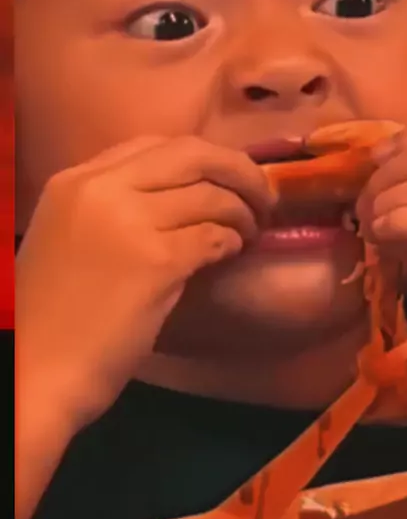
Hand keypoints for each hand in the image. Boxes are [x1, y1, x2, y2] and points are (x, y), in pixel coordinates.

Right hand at [16, 135, 271, 432]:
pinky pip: (213, 236)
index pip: (154, 144)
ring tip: (250, 233)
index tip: (226, 176)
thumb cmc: (50, 314)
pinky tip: (233, 254)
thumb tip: (181, 196)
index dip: (203, 157)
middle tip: (262, 195)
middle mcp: (102, 189)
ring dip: (243, 212)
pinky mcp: (156, 262)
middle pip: (192, 155)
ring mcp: (130, 222)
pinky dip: (232, 242)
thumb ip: (112, 206)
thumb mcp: (69, 236)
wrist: (32, 374)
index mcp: (76, 180)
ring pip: (211, 195)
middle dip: (239, 170)